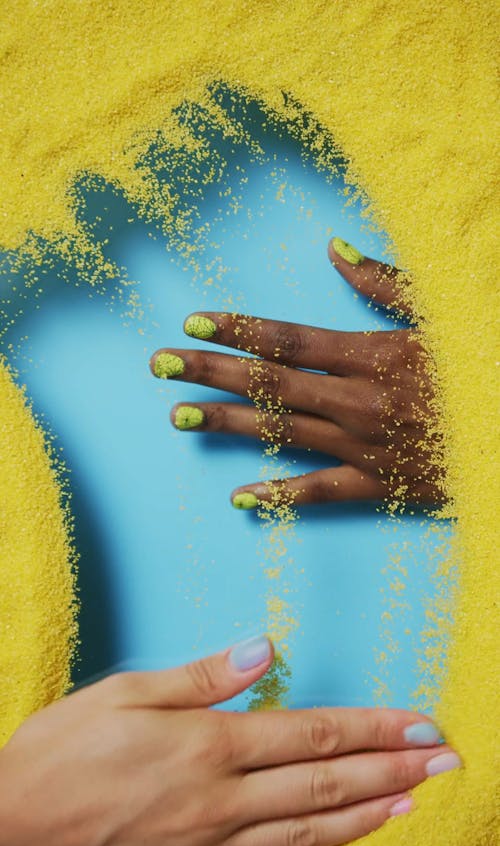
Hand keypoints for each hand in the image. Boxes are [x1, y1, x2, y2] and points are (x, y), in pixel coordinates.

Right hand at [0, 636, 458, 845]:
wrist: (6, 828)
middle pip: (325, 787)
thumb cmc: (61, 750)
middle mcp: (219, 804)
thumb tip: (265, 650)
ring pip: (305, 837)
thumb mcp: (127, 692)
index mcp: (209, 746)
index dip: (373, 729)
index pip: (314, 735)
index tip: (419, 724)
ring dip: (365, 820)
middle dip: (393, 772)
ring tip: (410, 806)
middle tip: (444, 764)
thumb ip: (203, 677)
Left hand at [150, 237, 443, 506]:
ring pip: (281, 434)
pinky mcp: (379, 485)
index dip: (236, 328)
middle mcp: (357, 400)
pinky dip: (279, 496)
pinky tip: (239, 496)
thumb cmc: (483, 365)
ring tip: (179, 417)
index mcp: (371, 354)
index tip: (191, 320)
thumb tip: (334, 249)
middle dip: (209, 371)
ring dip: (226, 425)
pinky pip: (320, 494)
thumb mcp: (442, 313)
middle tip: (158, 365)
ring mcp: (364, 447)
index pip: (287, 339)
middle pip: (268, 384)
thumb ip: (385, 283)